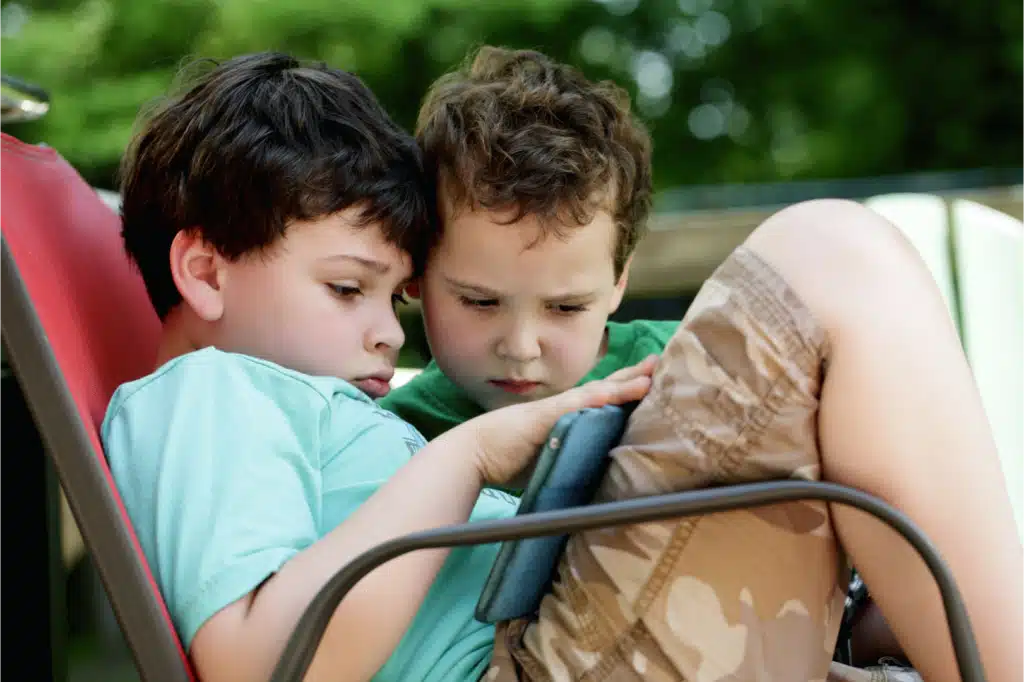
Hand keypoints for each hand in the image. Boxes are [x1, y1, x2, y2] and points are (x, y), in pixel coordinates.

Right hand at [468, 355, 657, 484]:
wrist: (471, 453)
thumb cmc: (505, 459)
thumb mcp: (546, 459)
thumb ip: (569, 459)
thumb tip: (591, 475)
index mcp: (565, 417)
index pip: (602, 399)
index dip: (626, 389)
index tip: (651, 379)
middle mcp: (563, 408)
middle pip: (605, 388)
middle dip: (634, 377)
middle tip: (660, 362)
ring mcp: (554, 411)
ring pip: (596, 394)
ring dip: (623, 385)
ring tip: (649, 376)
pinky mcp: (543, 418)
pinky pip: (574, 407)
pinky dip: (596, 399)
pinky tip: (615, 394)